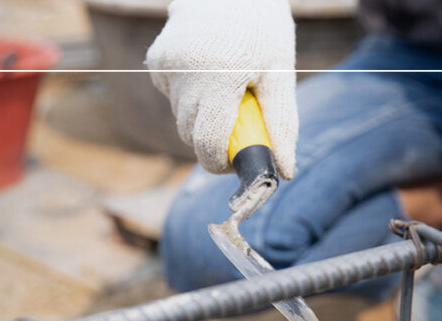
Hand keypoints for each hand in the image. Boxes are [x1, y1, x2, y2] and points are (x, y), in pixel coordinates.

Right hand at [146, 0, 297, 177]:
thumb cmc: (262, 28)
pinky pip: (172, 96)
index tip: (237, 161)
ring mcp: (167, 65)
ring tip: (226, 87)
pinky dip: (189, 95)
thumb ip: (281, 124)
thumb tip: (284, 171)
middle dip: (214, 140)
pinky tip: (207, 71)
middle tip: (240, 120)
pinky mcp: (157, 60)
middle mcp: (187, 72)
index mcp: (221, 77)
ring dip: (202, 116)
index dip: (221, 163)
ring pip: (181, 117)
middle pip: (191, 135)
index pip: (207, 144)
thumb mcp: (280, 73)